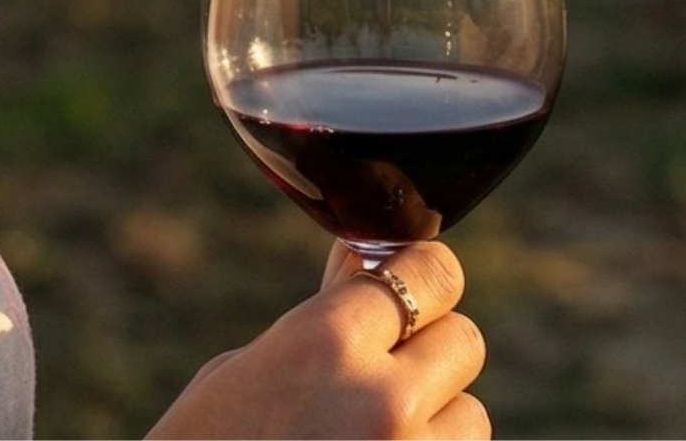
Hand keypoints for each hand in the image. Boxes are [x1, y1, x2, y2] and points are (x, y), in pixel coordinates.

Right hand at [146, 242, 488, 438]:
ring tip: (375, 430)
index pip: (432, 276)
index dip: (426, 273)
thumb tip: (367, 262)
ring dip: (438, 416)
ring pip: (472, 415)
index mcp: (330, 341)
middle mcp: (385, 399)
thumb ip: (328, 314)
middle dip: (432, 345)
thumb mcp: (258, 363)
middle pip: (465, 340)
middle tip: (389, 363)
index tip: (415, 278)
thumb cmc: (213, 437)